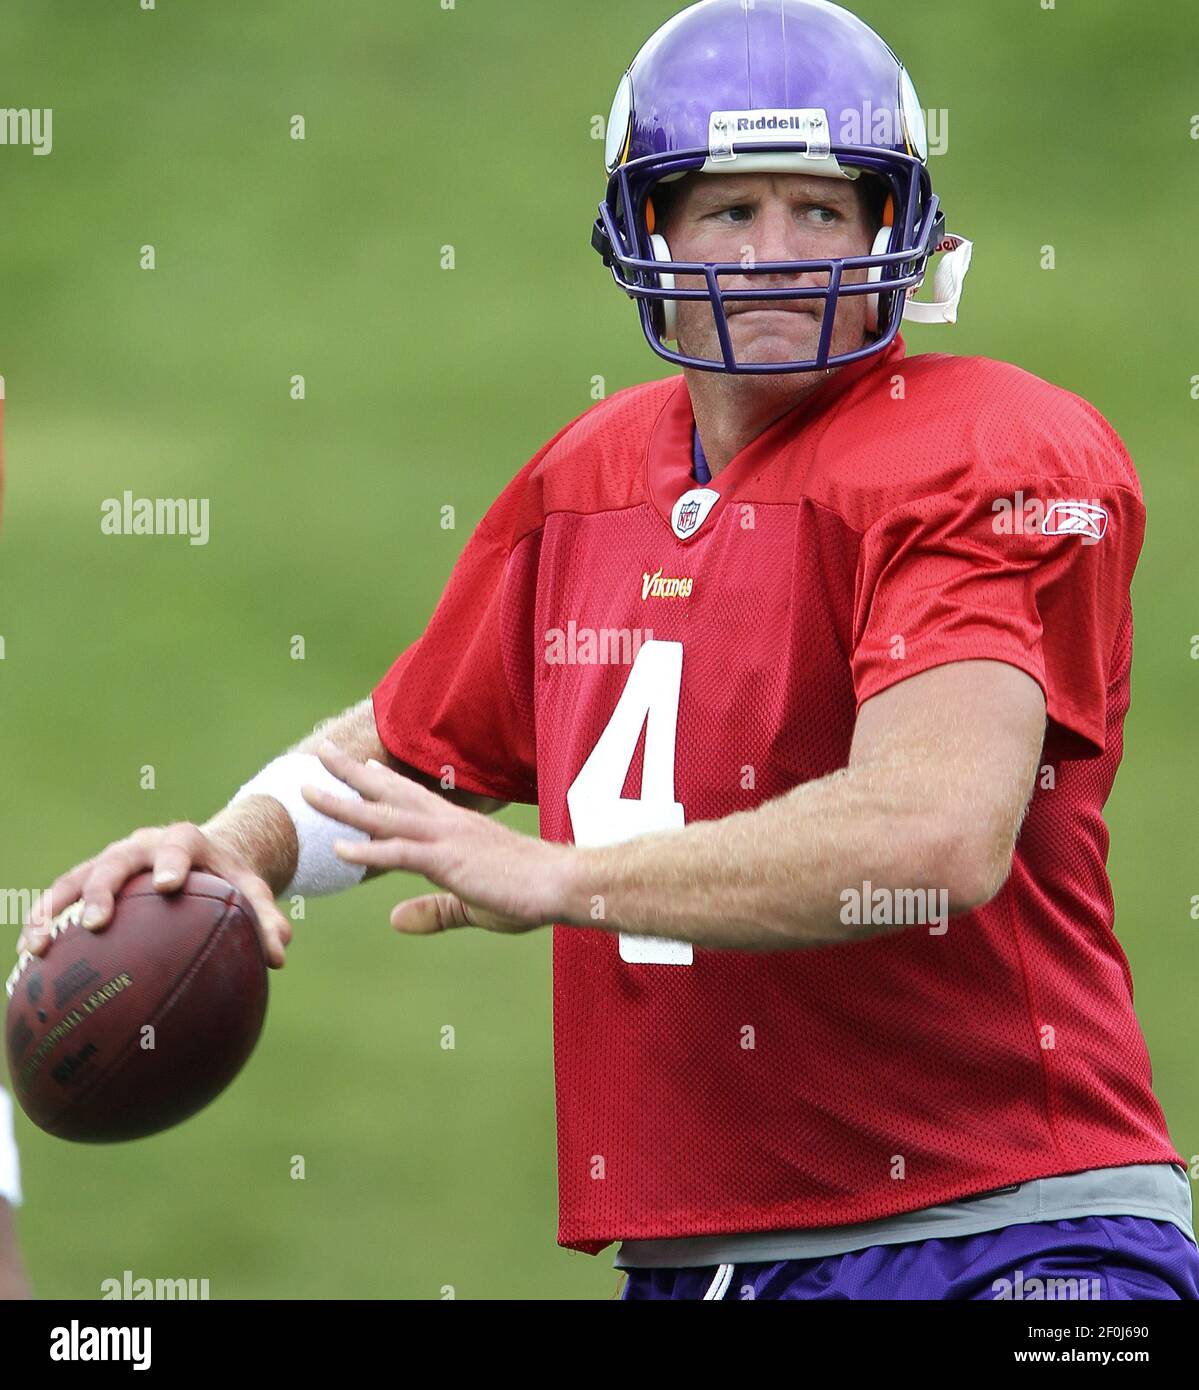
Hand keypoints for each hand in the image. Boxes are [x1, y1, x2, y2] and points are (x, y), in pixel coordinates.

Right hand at [16, 823, 292, 968]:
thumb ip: (265, 919)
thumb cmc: (228, 879)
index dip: (171, 861)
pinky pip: (59, 899)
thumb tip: (278, 957)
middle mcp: (141, 846)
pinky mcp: (89, 879)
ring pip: (76, 878)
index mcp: (184, 841)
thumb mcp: (252, 892)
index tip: (168, 885)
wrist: (201, 856)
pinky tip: (30, 961)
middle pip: (116, 860)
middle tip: (98, 922)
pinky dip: (43, 923)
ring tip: (40, 948)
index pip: (177, 845)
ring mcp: (111, 860)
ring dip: (55, 910)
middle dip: (104, 888)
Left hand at [301, 741, 573, 935]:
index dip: (384, 782)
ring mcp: (446, 839)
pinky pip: (400, 852)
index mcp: (456, 828)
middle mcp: (446, 824)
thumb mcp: (473, 904)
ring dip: (343, 804)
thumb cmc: (528, 892)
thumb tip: (396, 921)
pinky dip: (368, 849)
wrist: (562, 884)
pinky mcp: (449, 861)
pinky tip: (339, 847)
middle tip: (320, 755)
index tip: (362, 766)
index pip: (414, 797)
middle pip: (390, 794)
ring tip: (308, 792)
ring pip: (384, 816)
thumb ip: (435, 911)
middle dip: (351, 775)